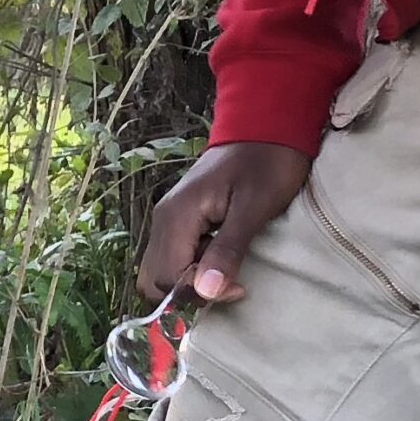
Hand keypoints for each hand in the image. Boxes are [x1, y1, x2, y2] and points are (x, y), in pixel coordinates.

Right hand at [138, 141, 313, 303]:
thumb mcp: (253, 208)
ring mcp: (167, 221)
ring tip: (222, 271)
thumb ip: (227, 250)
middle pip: (153, 281)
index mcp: (176, 218)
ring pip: (158, 273)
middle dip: (186, 293)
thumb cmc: (266, 164)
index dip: (198, 293)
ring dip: (186, 283)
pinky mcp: (177, 221)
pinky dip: (189, 269)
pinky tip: (218, 258)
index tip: (237, 287)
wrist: (265, 126)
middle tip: (227, 284)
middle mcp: (163, 221)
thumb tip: (207, 293)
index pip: (167, 278)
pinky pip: (169, 258)